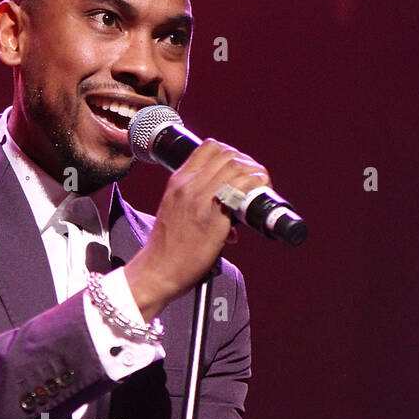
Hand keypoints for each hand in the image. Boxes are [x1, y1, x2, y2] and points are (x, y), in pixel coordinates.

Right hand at [124, 138, 269, 321]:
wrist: (157, 271)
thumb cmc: (167, 247)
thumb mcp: (174, 210)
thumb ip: (196, 201)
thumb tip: (228, 208)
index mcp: (178, 182)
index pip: (209, 147)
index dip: (232, 153)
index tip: (241, 168)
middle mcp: (188, 186)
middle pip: (227, 155)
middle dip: (248, 163)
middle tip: (256, 178)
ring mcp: (200, 201)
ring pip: (235, 167)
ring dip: (255, 174)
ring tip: (260, 186)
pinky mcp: (213, 219)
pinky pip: (239, 190)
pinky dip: (254, 188)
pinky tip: (257, 198)